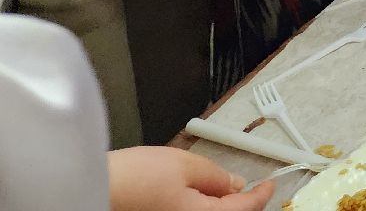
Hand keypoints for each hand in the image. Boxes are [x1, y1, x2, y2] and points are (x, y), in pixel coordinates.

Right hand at [108, 146, 271, 210]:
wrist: (91, 188)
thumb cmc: (132, 178)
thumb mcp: (184, 164)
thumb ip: (216, 176)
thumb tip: (235, 184)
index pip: (245, 209)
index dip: (262, 195)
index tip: (270, 184)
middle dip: (241, 203)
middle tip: (248, 186)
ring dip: (221, 206)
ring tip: (221, 188)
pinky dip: (202, 208)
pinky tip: (197, 196)